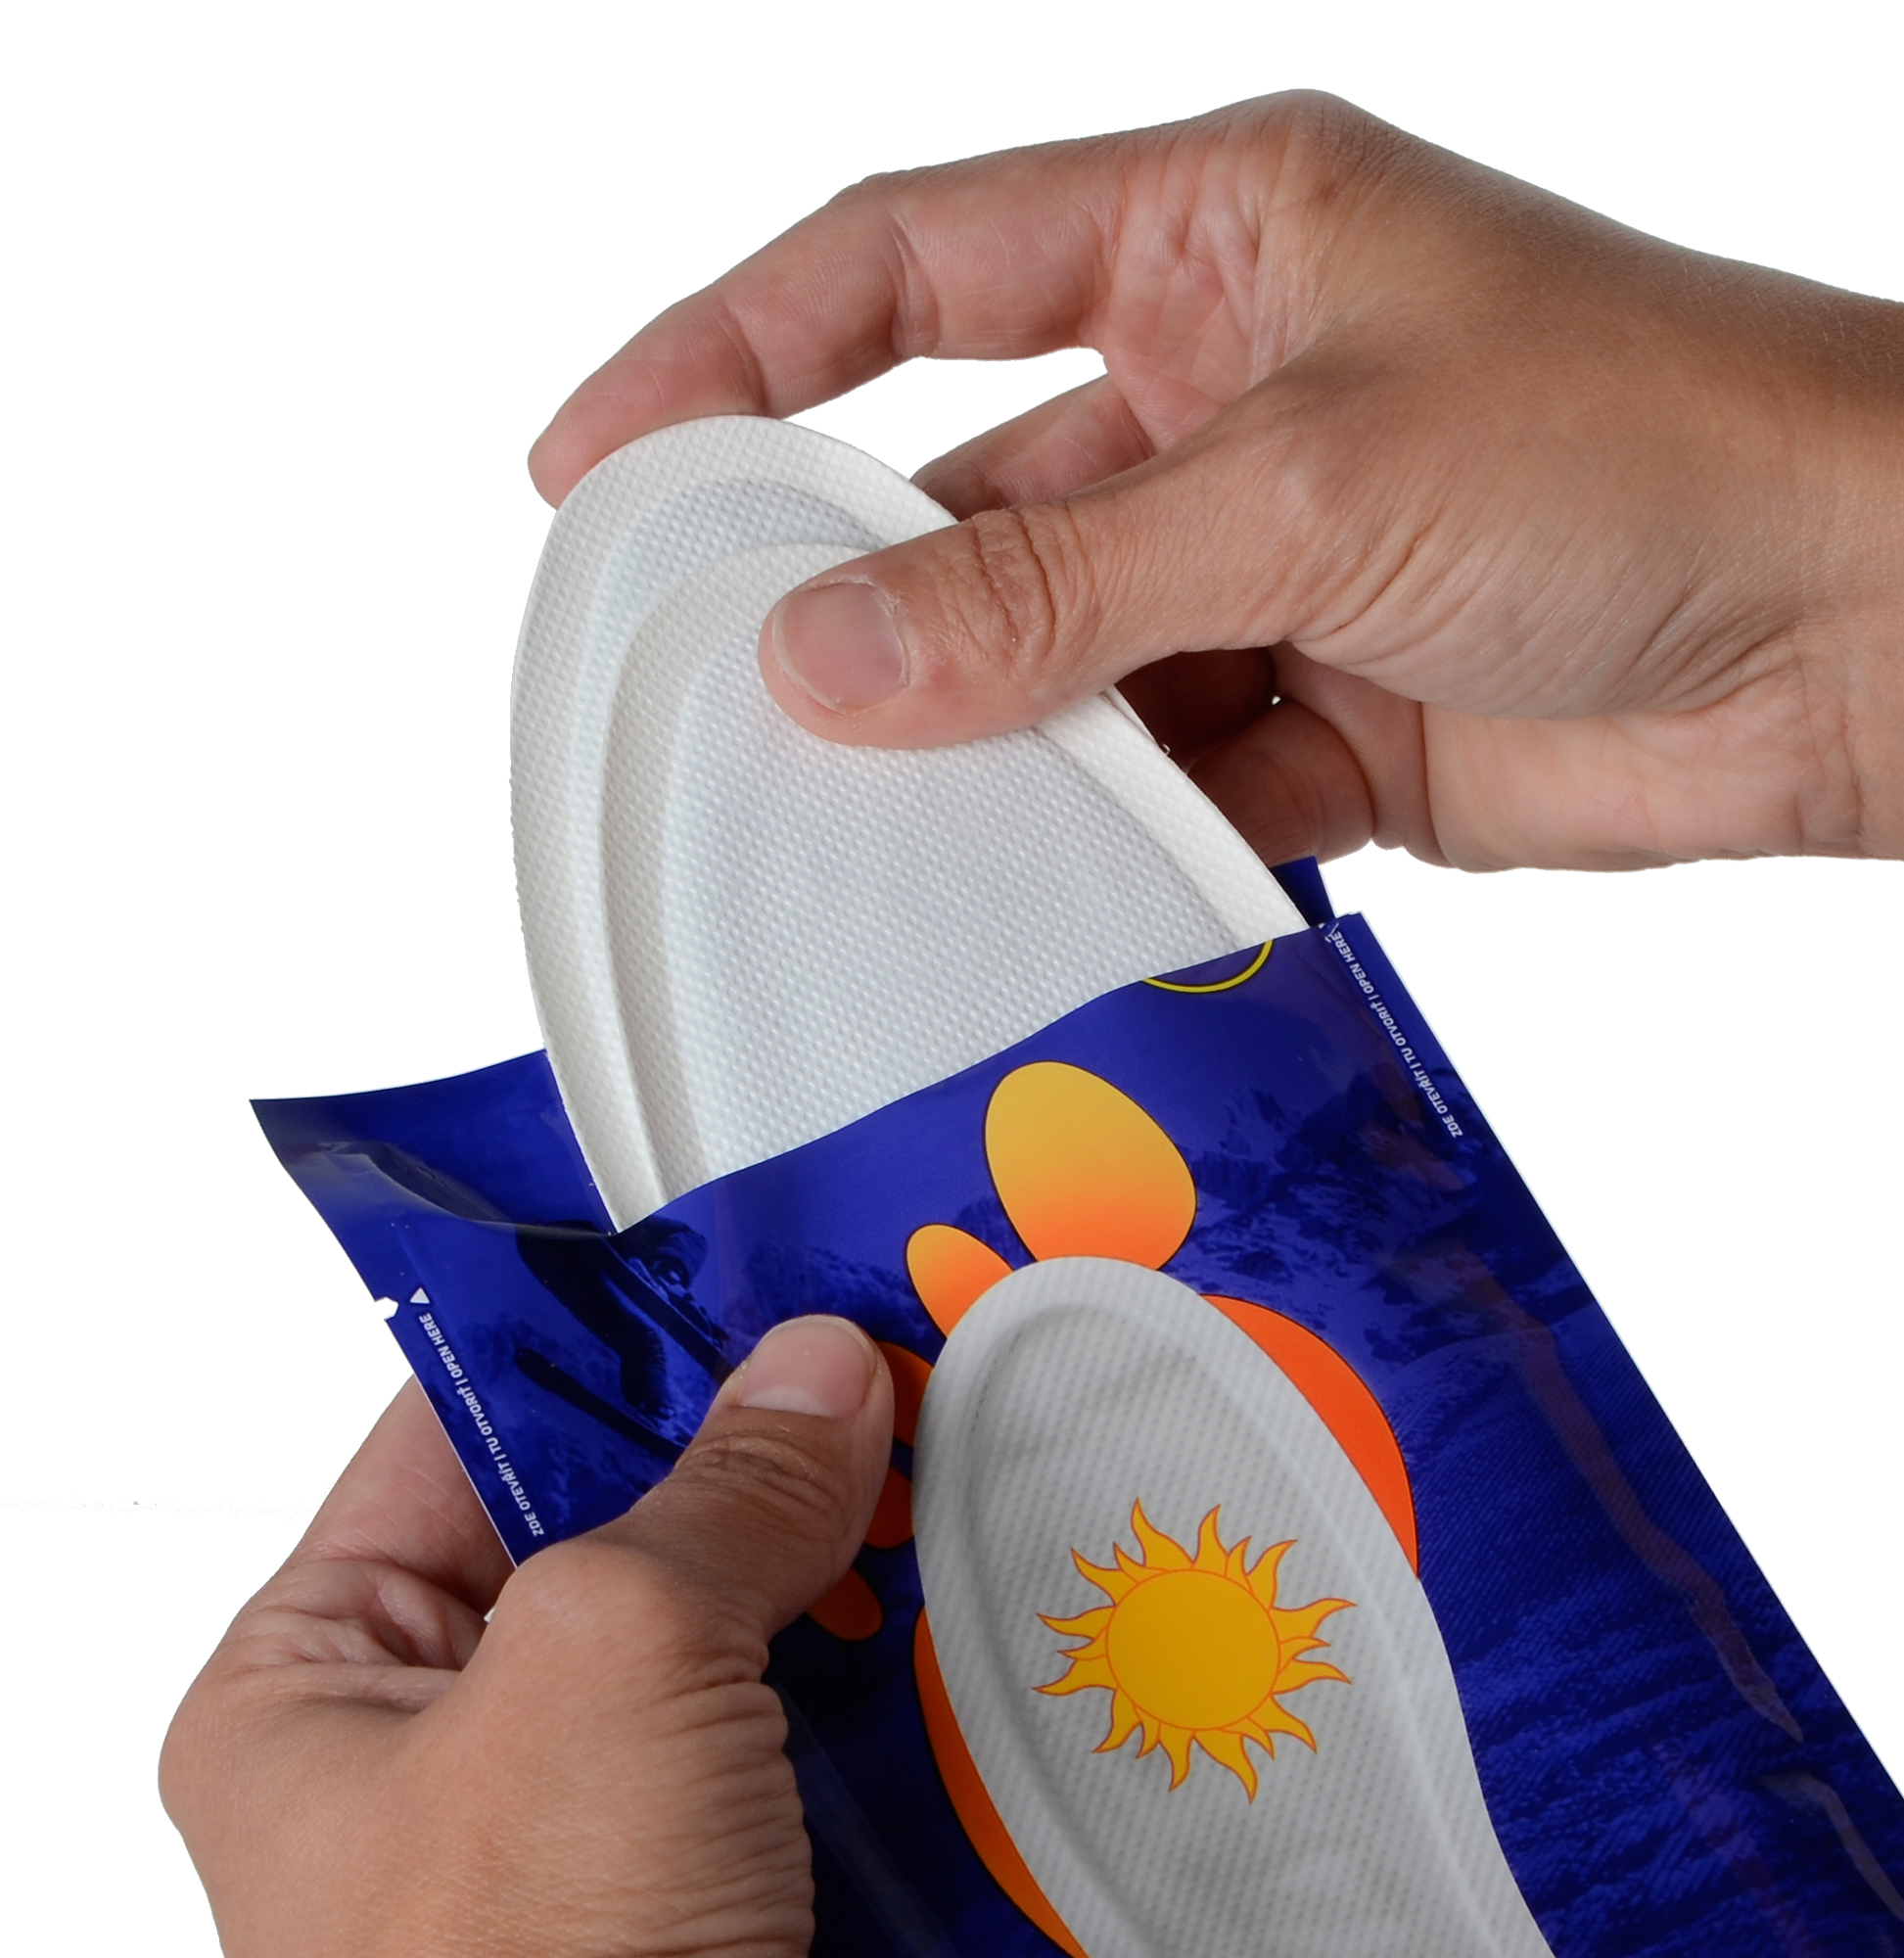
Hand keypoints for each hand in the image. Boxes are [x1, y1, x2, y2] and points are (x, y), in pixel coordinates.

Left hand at [161, 1318, 893, 1957]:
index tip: (736, 1261)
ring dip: (836, 1571)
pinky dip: (883, 1687)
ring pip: (729, 1634)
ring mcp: (590, 1832)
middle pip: (616, 1525)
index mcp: (325, 1682)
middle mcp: (448, 1751)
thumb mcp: (610, 1667)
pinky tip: (966, 1612)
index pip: (459, 1428)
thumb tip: (816, 1371)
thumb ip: (718, 1496)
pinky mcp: (709, 1899)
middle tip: (876, 1355)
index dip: (600, 1336)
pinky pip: (800, 1744)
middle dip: (752, 1456)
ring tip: (946, 1462)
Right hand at [530, 92, 1903, 871]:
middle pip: (962, 497)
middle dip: (847, 599)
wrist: (1867, 631)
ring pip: (1044, 664)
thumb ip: (1055, 587)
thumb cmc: (1647, 450)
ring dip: (975, 748)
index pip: (905, 264)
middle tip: (705, 696)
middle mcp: (1214, 391)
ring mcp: (1253, 565)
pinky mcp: (1307, 712)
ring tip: (858, 830)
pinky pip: (1146, 779)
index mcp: (1207, 237)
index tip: (590, 458)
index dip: (728, 354)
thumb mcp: (1309, 483)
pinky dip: (1095, 839)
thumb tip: (821, 656)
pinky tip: (1034, 890)